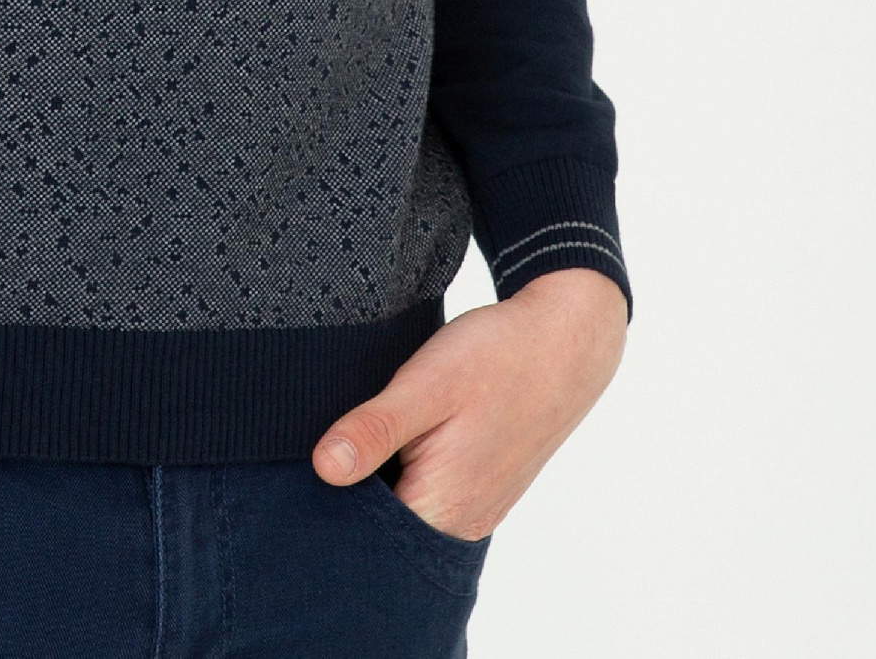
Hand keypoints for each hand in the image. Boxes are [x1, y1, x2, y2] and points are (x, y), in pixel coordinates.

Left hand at [311, 267, 627, 541]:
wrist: (566, 342)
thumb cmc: (496, 357)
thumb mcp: (425, 384)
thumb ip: (374, 430)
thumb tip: (323, 469)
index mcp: (441, 508)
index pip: (361, 534)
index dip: (328, 500)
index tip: (308, 462)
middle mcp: (461, 524)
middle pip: (383, 527)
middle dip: (353, 490)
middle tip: (336, 437)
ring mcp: (476, 509)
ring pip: (406, 509)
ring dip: (381, 478)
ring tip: (370, 430)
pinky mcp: (482, 488)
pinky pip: (431, 496)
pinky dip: (408, 471)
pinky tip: (402, 435)